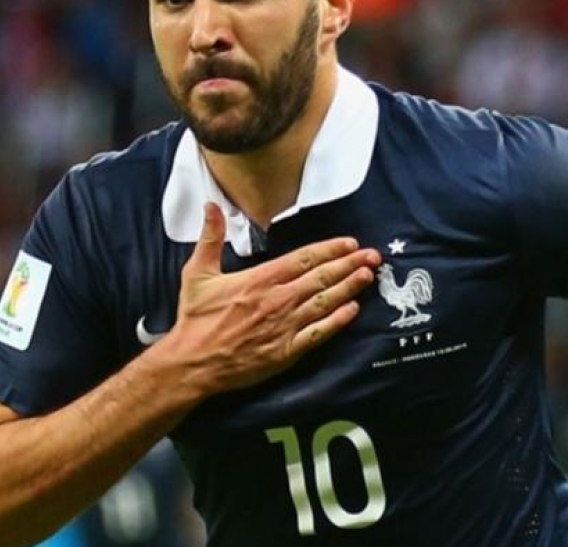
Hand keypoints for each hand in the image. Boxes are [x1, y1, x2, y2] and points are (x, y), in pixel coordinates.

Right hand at [153, 203, 380, 393]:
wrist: (193, 363)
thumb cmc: (196, 318)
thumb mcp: (198, 273)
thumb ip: (210, 238)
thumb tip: (211, 206)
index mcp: (261, 279)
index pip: (304, 258)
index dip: (330, 249)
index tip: (350, 243)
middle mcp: (278, 299)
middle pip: (322, 277)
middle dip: (350, 264)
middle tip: (374, 256)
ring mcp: (285, 326)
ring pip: (325, 302)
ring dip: (350, 288)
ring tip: (369, 276)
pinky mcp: (287, 351)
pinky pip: (319, 333)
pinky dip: (338, 321)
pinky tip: (353, 311)